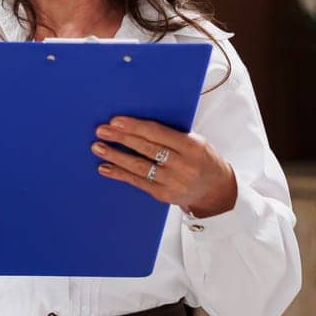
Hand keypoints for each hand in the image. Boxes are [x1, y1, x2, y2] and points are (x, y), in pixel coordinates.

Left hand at [93, 116, 237, 217]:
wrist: (216, 190)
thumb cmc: (203, 159)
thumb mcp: (196, 142)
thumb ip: (171, 134)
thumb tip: (136, 124)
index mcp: (192, 147)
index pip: (158, 134)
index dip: (135, 127)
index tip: (116, 121)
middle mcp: (183, 165)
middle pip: (147, 149)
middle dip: (121, 139)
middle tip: (102, 131)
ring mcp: (173, 182)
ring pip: (139, 167)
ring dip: (115, 156)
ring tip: (98, 147)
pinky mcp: (164, 195)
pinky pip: (138, 182)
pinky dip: (120, 174)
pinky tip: (105, 167)